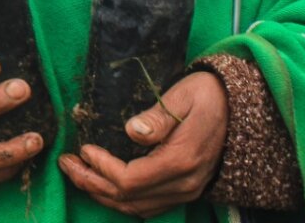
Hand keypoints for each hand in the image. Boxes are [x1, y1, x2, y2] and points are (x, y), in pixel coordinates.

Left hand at [60, 71, 227, 217]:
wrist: (238, 107)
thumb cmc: (207, 95)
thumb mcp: (182, 96)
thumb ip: (157, 117)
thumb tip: (131, 131)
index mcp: (181, 160)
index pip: (131, 179)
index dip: (101, 168)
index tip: (83, 149)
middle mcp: (183, 183)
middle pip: (129, 198)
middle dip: (92, 183)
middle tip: (65, 164)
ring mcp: (186, 191)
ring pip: (136, 208)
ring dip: (103, 195)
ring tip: (77, 175)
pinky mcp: (185, 190)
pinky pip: (148, 206)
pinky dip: (122, 200)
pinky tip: (104, 186)